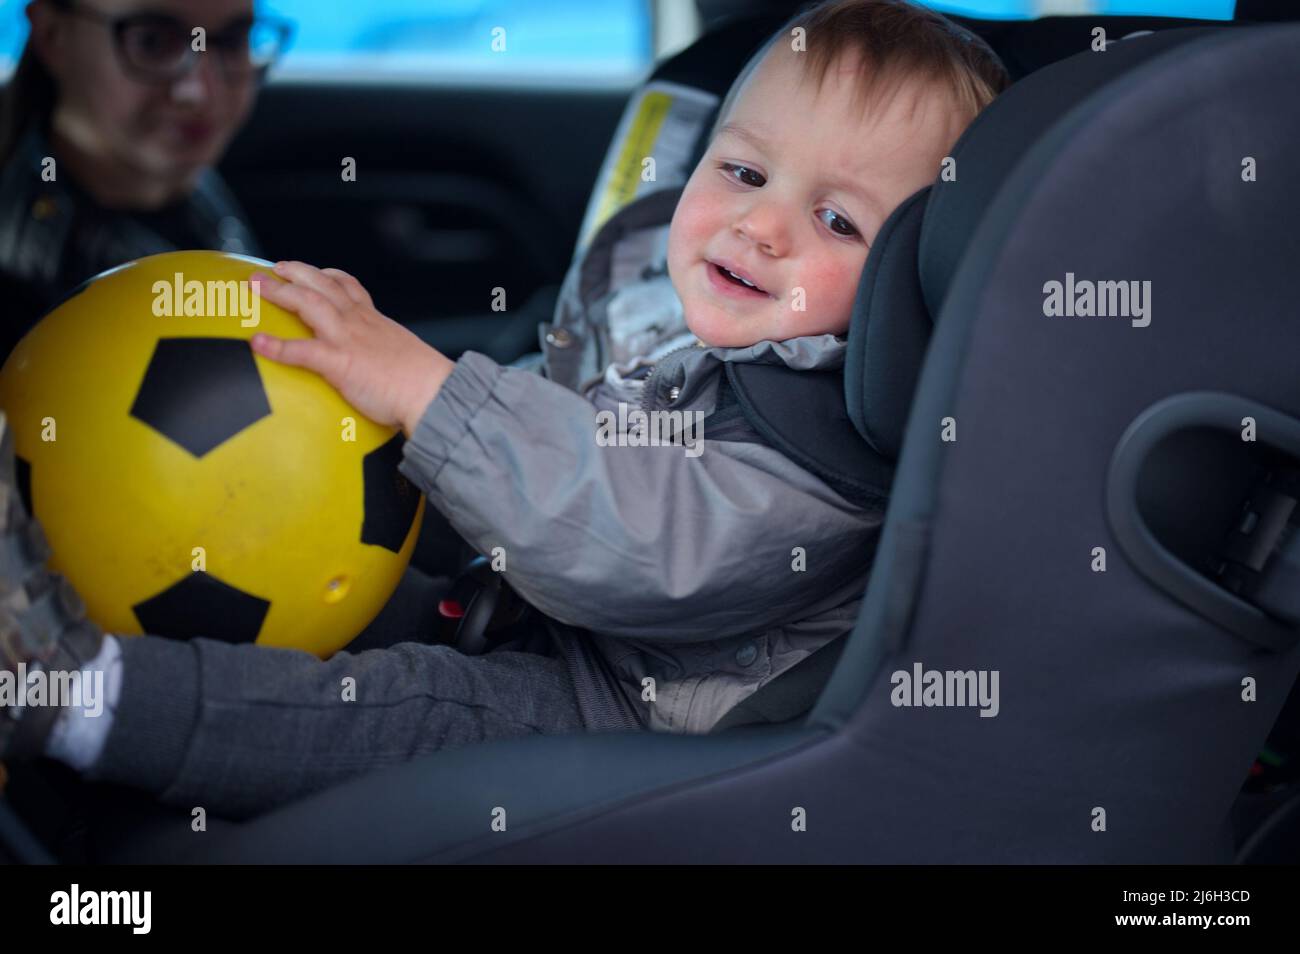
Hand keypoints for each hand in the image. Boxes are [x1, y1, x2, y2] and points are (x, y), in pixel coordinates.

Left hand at [248, 261, 454, 435]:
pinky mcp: (339, 363)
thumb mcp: (405, 356)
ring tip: (258, 284)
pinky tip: (257, 342)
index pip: (350, 288)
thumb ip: (387, 356)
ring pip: (309, 303)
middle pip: (323, 285)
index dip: (329, 276)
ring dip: (280, 291)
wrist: (432, 392)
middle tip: (275, 268)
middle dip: (296, 272)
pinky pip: (301, 351)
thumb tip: (382, 368)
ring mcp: (347, 339)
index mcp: (375, 321)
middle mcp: (359, 322)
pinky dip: (277, 346)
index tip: (315, 271)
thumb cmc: (424, 383)